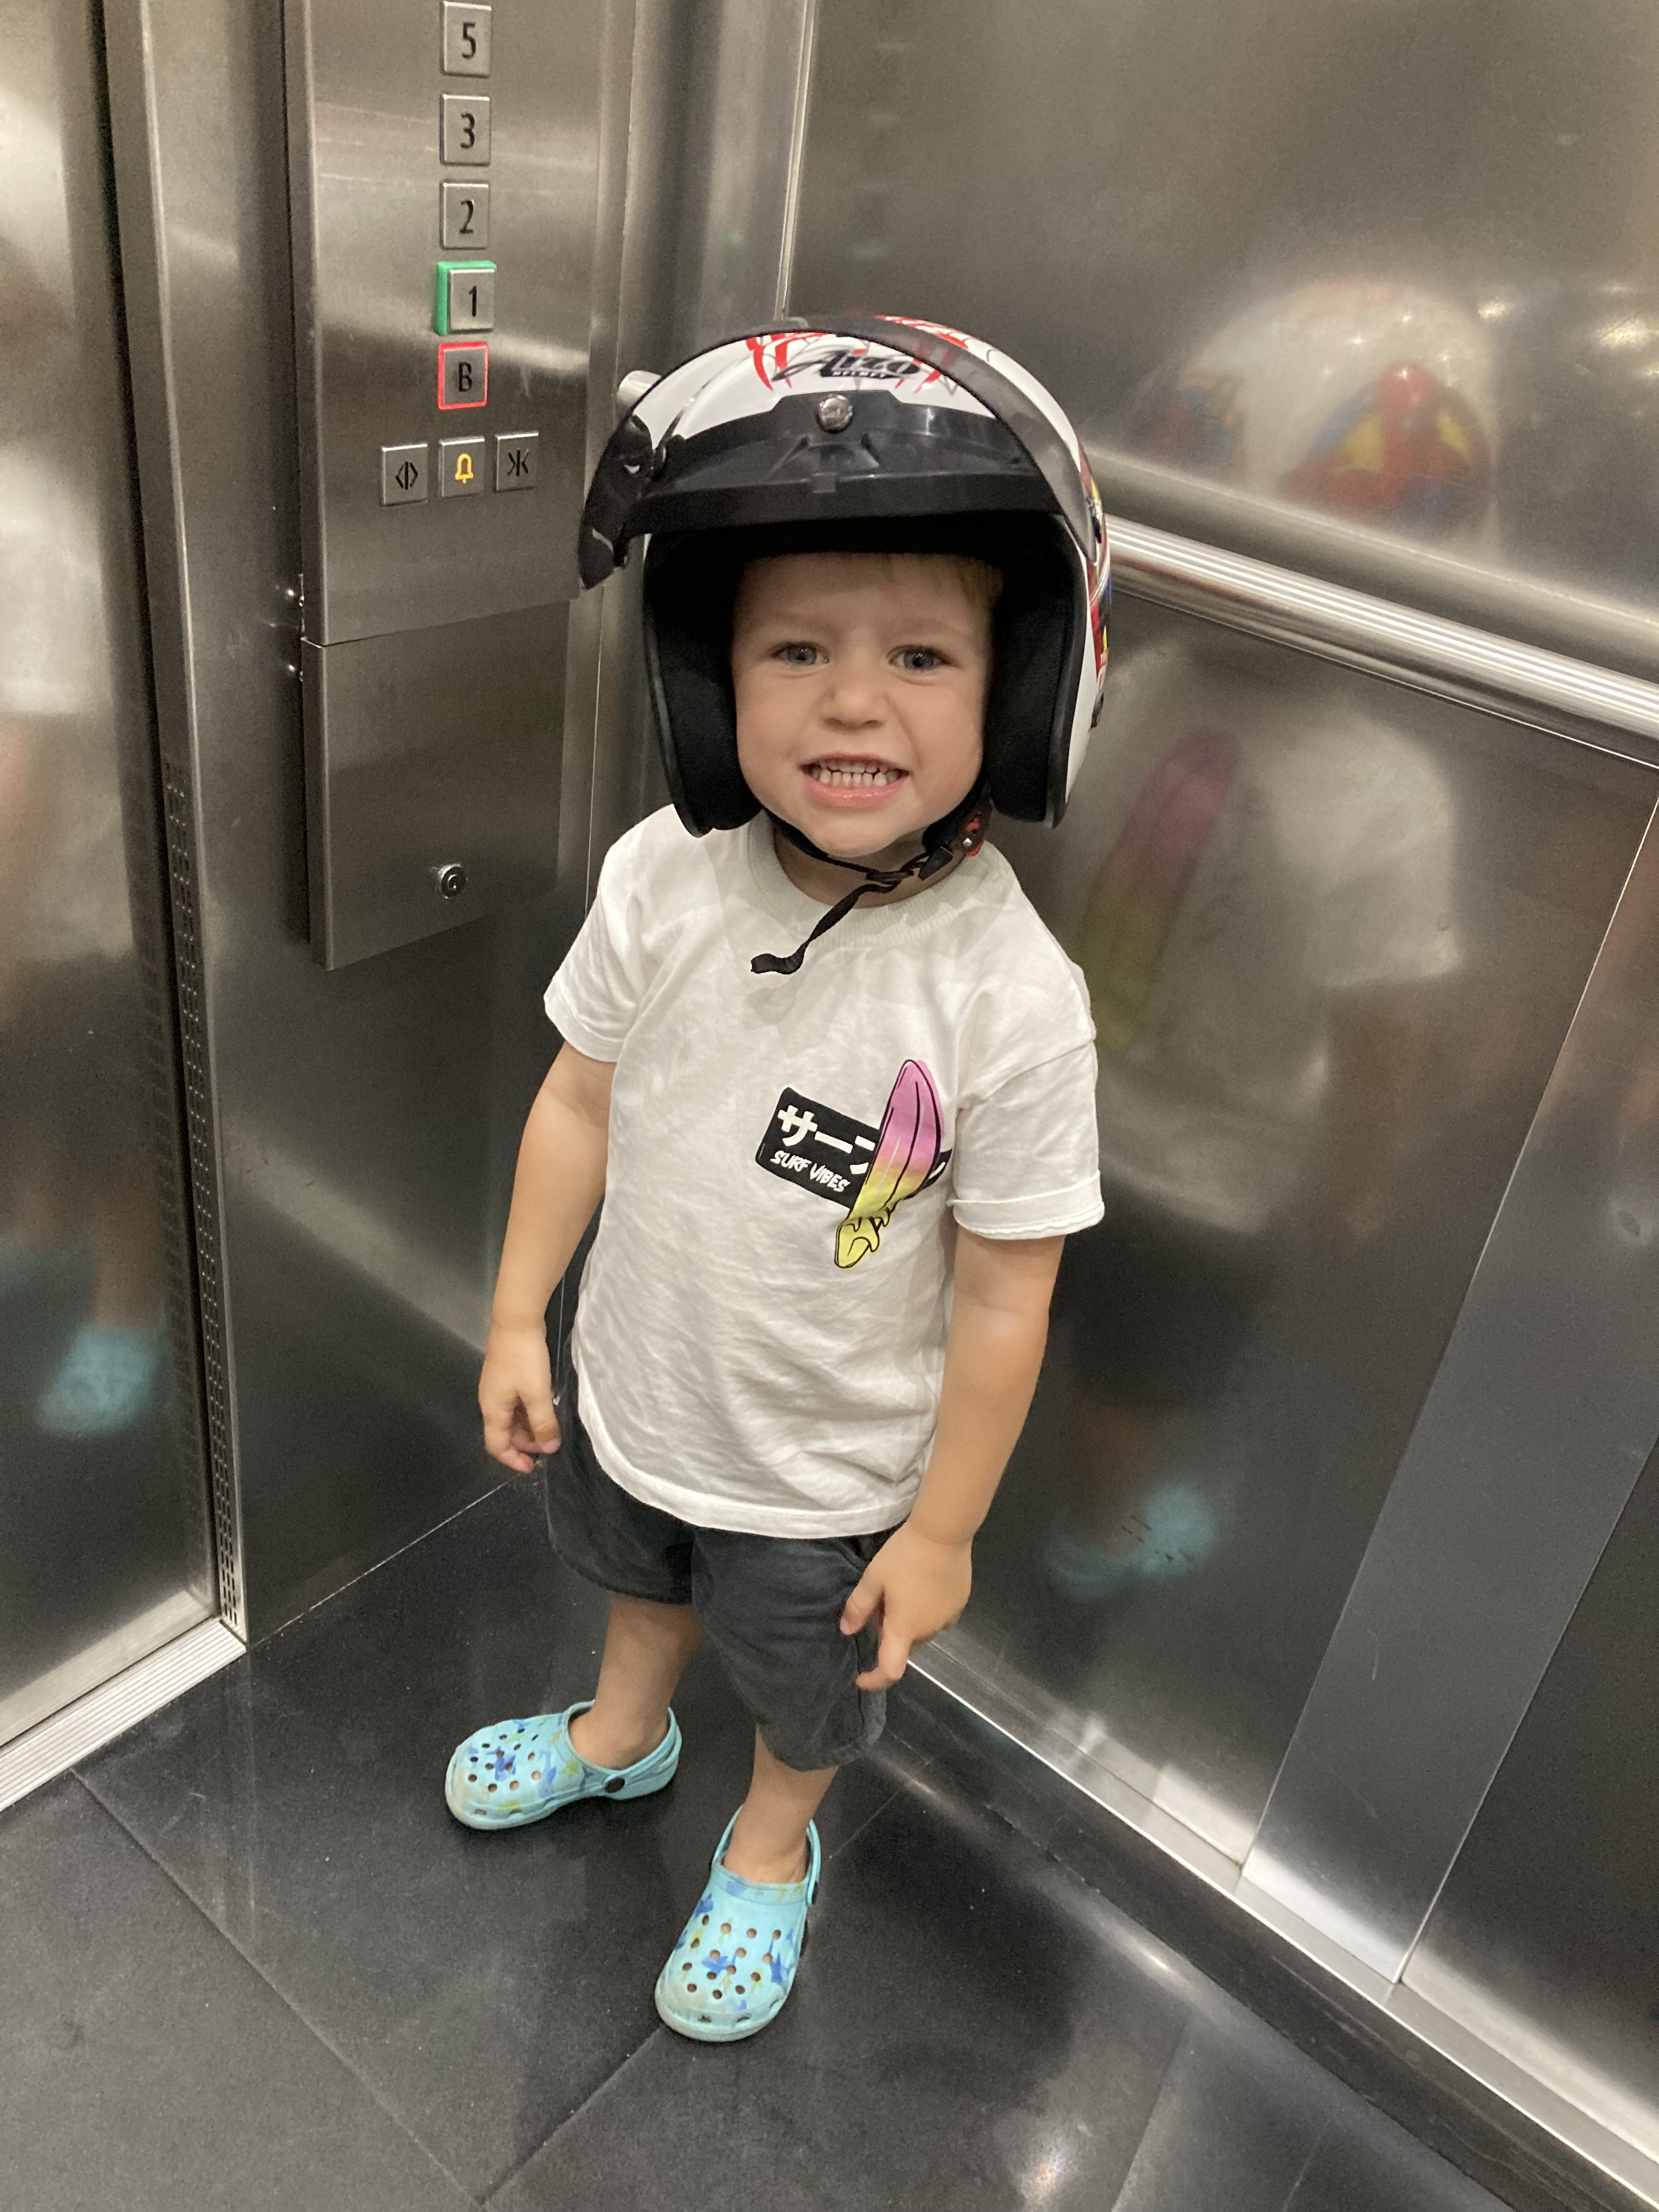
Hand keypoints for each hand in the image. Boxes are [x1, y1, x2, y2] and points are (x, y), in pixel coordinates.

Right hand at [478, 1322, 558, 1473]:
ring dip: (527, 1428)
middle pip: (503, 1433)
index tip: (532, 1468)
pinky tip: (543, 1409)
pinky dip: (527, 1413)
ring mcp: (497, 1388)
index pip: (497, 1446)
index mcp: (492, 1409)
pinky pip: (514, 1404)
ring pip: (510, 1418)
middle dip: (524, 1444)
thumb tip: (548, 1448)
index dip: (513, 1460)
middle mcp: (490, 1401)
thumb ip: (543, 1423)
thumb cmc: (525, 1359)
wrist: (516, 1321)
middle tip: (548, 1445)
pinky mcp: (505, 1377)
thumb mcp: (537, 1393)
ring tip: (549, 1429)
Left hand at [840, 1524, 971, 1689]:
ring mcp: (949, 1617)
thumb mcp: (873, 1578)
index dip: (874, 1680)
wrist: (944, 1532)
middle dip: (889, 1635)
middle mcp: (929, 1630)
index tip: (861, 1678)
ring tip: (900, 1590)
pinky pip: (938, 1618)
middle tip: (879, 1605)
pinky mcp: (960, 1603)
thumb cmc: (904, 1556)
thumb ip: (858, 1608)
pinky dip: (925, 1612)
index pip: (891, 1670)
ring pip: (922, 1631)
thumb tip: (846, 1630)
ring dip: (908, 1622)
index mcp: (905, 1628)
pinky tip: (920, 1586)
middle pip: (906, 1646)